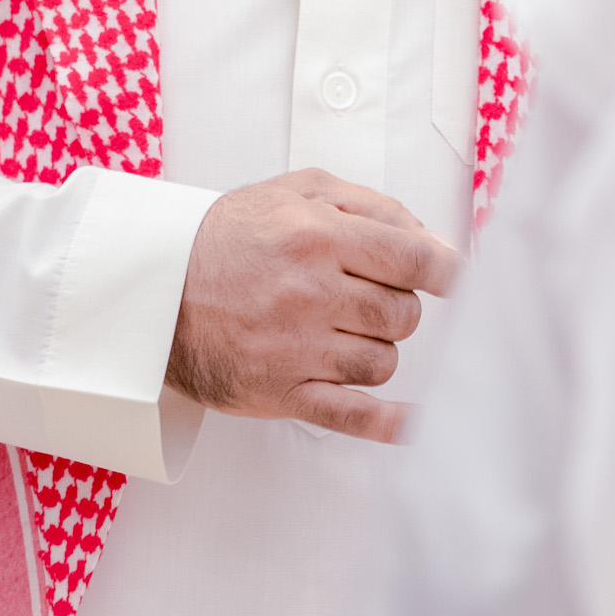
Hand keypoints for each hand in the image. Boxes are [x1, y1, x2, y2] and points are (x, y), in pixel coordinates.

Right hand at [165, 167, 459, 443]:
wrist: (157, 285)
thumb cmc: (233, 233)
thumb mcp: (300, 191)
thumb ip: (374, 207)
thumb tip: (435, 241)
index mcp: (321, 236)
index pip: (413, 261)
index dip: (446, 272)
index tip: (456, 278)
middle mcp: (312, 292)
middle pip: (402, 314)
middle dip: (395, 304)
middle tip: (366, 294)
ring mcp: (297, 348)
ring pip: (383, 361)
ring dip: (377, 347)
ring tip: (345, 329)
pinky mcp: (281, 393)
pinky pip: (351, 415)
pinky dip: (388, 424)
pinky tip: (413, 424)